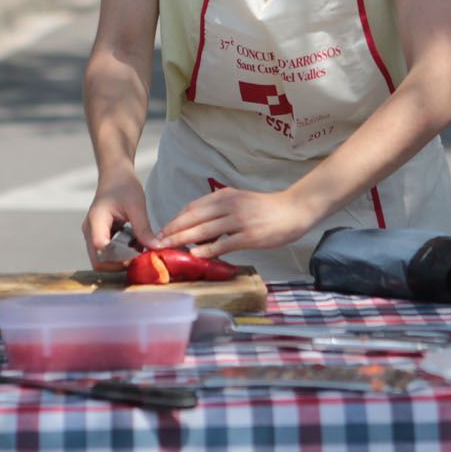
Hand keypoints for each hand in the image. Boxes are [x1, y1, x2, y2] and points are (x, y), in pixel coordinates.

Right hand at [82, 169, 155, 269]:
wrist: (115, 174)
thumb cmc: (124, 185)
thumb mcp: (137, 206)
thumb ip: (144, 229)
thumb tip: (155, 248)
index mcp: (96, 221)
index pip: (100, 251)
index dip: (118, 259)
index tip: (136, 256)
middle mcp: (90, 231)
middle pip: (99, 261)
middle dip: (119, 264)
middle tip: (139, 259)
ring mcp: (92, 234)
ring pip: (102, 259)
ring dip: (120, 260)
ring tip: (138, 252)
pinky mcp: (99, 234)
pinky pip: (107, 252)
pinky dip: (120, 254)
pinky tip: (135, 246)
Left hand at [151, 186, 317, 260]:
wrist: (293, 210)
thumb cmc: (265, 208)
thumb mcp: (239, 201)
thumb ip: (219, 210)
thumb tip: (196, 225)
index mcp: (224, 196)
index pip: (192, 208)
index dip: (175, 220)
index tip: (162, 231)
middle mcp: (229, 206)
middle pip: (194, 218)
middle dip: (173, 230)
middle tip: (157, 241)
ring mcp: (239, 220)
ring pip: (205, 230)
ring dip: (184, 240)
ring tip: (169, 248)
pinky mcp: (249, 236)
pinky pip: (224, 243)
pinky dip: (208, 249)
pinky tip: (196, 255)